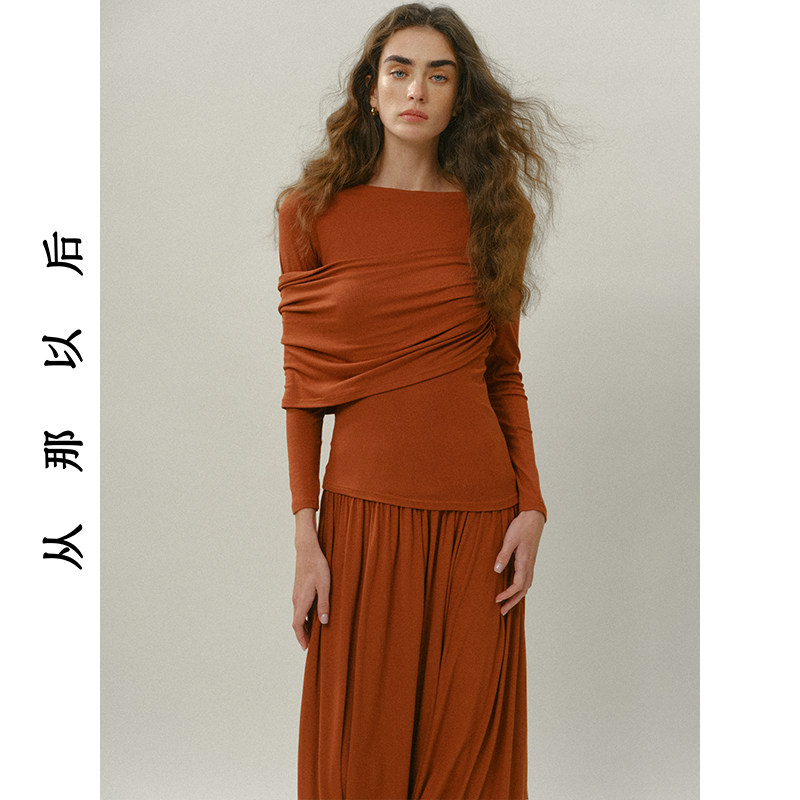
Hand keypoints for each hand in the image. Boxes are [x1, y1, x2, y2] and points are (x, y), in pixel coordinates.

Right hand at [292, 509, 330, 650]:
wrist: (307, 550)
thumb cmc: (318, 566)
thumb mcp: (325, 585)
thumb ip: (324, 604)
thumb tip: (324, 622)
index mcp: (302, 601)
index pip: (298, 625)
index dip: (301, 638)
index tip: (306, 649)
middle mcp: (296, 599)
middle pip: (297, 622)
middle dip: (303, 634)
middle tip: (311, 645)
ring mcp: (296, 594)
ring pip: (298, 615)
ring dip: (304, 625)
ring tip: (314, 633)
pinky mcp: (298, 589)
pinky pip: (300, 607)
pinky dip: (305, 616)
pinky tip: (314, 615)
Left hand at [493, 510, 544, 615]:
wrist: (534, 517)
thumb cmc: (521, 527)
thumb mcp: (510, 539)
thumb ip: (503, 555)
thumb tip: (497, 571)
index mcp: (525, 562)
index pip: (517, 585)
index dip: (507, 595)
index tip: (497, 600)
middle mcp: (529, 565)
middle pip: (523, 590)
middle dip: (513, 602)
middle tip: (502, 612)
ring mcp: (531, 563)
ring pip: (526, 585)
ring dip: (517, 597)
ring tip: (507, 604)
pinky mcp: (529, 560)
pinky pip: (526, 579)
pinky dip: (520, 588)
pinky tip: (514, 588)